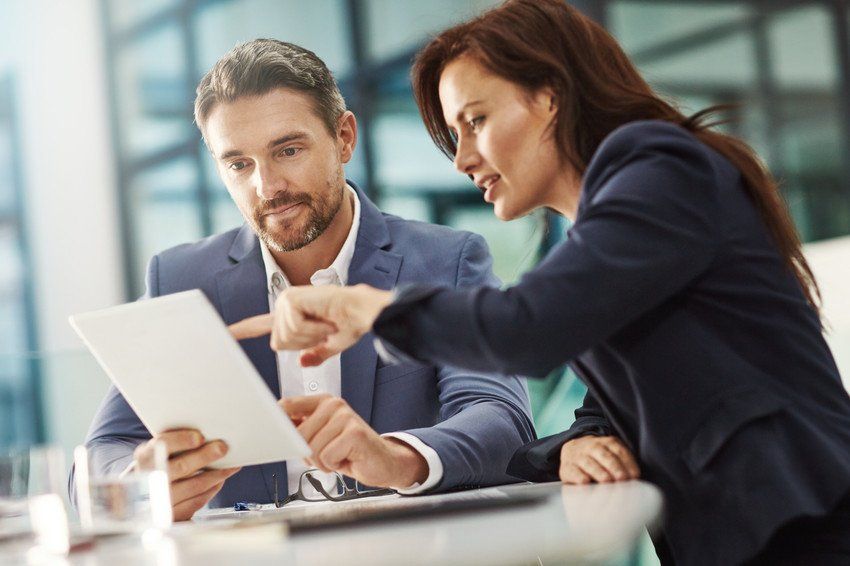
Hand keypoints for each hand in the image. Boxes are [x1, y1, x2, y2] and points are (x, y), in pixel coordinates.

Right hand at [133, 429, 240, 520]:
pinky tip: (219, 481)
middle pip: (181, 467)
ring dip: (217, 474)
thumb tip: (207, 438)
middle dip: (205, 456)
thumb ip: (175, 447)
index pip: (161, 446)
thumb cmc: (157, 469)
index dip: (181, 440)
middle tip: (222, 448)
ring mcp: (160, 500)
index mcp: (145, 458)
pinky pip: (197, 501)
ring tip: (231, 465)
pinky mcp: (172, 515)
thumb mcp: (157, 455)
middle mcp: (149, 479)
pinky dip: (212, 489)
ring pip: (194, 485)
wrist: (141, 498)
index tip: (200, 437)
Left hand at [228, 284, 392, 366]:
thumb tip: (303, 362)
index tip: (225, 333)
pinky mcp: (292, 300)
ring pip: (287, 338)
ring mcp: (287, 301)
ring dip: (311, 336)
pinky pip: (294, 329)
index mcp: (291, 315)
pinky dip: (313, 330)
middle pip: (279, 344)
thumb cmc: (352, 323)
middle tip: (323, 330)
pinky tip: (323, 319)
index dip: (242, 330)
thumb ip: (314, 354)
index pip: (260, 325)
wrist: (364, 312)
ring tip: (326, 324)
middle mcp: (285, 305)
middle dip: (303, 343)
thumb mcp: (330, 345)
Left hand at [280, 395, 427, 488]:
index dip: (277, 423)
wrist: (382, 462)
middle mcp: (334, 404)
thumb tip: (274, 431)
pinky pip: (326, 457)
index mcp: (322, 401)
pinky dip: (333, 465)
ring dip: (322, 462)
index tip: (272, 435)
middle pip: (298, 434)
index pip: (287, 406)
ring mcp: (345, 416)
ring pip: (312, 448)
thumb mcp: (319, 437)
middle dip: (307, 453)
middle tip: (326, 454)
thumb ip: (300, 430)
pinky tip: (346, 459)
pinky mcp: (354, 433)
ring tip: (337, 456)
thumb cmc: (348, 451)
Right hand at [558, 435, 638, 484]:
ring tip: (607, 481)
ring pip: (589, 463)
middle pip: (604, 455)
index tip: (635, 476)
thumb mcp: (611, 453)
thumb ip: (623, 462)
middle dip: (614, 467)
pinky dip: (578, 476)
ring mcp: (578, 456)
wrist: (572, 449)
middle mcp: (591, 447)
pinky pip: (572, 471)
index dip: (628, 463)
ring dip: (598, 472)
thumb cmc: (598, 457)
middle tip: (622, 478)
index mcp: (606, 442)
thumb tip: (635, 479)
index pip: (618, 450)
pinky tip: (585, 482)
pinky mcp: (566, 467)